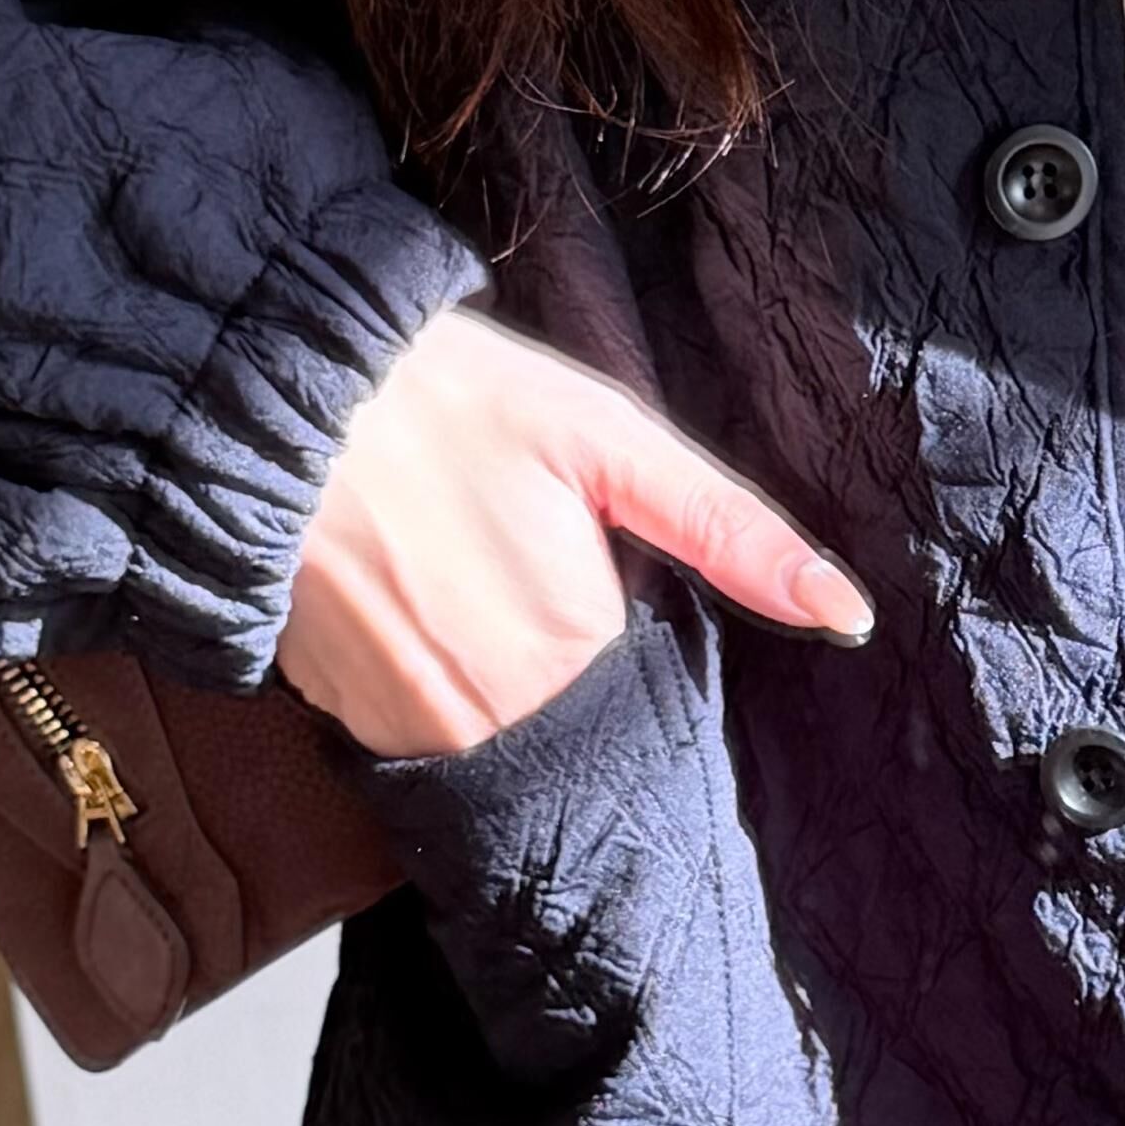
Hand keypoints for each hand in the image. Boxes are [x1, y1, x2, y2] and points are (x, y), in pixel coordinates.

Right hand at [276, 308, 871, 758]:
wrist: (277, 394)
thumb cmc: (451, 400)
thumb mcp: (611, 442)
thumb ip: (731, 535)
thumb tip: (848, 616)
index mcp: (578, 649)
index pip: (638, 679)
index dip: (608, 612)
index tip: (561, 554)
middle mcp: (496, 717)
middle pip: (563, 710)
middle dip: (547, 648)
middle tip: (492, 549)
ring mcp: (411, 731)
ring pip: (485, 724)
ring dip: (477, 665)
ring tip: (442, 566)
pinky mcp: (339, 723)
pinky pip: (409, 727)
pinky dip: (413, 674)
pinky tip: (397, 593)